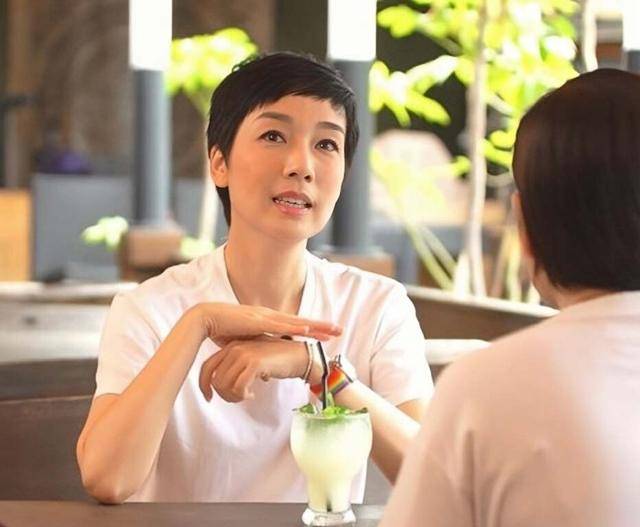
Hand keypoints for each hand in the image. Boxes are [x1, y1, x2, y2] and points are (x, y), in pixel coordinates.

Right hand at [192, 303, 341, 345]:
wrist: (206, 318)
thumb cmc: (221, 330)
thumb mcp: (244, 346)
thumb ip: (255, 355)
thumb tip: (265, 374)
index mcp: (267, 321)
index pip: (294, 325)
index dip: (311, 329)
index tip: (327, 332)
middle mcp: (269, 316)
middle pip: (301, 322)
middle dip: (321, 326)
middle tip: (340, 330)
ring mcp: (265, 317)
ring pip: (296, 322)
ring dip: (314, 326)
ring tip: (332, 330)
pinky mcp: (257, 321)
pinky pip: (280, 325)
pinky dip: (294, 326)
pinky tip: (307, 329)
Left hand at [199, 337, 308, 401]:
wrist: (298, 356)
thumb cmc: (275, 361)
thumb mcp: (250, 360)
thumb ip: (234, 367)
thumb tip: (218, 384)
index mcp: (231, 347)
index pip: (206, 368)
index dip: (203, 385)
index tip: (208, 398)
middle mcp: (235, 348)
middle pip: (215, 380)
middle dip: (223, 395)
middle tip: (237, 399)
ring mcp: (244, 355)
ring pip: (225, 384)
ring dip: (233, 396)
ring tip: (245, 396)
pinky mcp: (255, 363)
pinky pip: (239, 387)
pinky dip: (243, 395)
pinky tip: (252, 394)